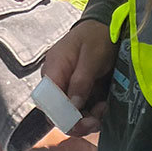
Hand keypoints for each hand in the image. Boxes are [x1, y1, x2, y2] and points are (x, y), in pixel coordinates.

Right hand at [41, 18, 116, 134]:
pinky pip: (79, 112)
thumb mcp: (91, 57)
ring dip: (86, 121)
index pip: (47, 102)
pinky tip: (101, 107)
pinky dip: (90, 115)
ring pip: (69, 117)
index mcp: (53, 70)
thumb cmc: (96, 37)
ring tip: (102, 109)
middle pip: (56, 114)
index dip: (60, 116)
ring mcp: (65, 89)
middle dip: (76, 123)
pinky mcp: (75, 94)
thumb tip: (73, 105)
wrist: (104, 27)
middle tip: (96, 121)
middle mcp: (55, 83)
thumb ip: (81, 81)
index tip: (79, 120)